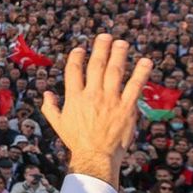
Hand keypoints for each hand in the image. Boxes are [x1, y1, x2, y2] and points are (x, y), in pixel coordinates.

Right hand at [40, 34, 151, 188]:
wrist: (95, 156)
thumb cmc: (76, 141)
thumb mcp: (58, 124)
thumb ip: (50, 107)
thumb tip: (47, 93)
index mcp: (74, 98)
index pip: (74, 70)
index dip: (77, 56)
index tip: (80, 49)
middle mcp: (92, 95)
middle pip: (96, 65)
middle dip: (100, 48)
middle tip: (105, 36)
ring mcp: (110, 100)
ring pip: (115, 71)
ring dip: (119, 54)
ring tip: (122, 43)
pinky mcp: (127, 108)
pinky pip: (135, 86)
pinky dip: (141, 72)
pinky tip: (146, 61)